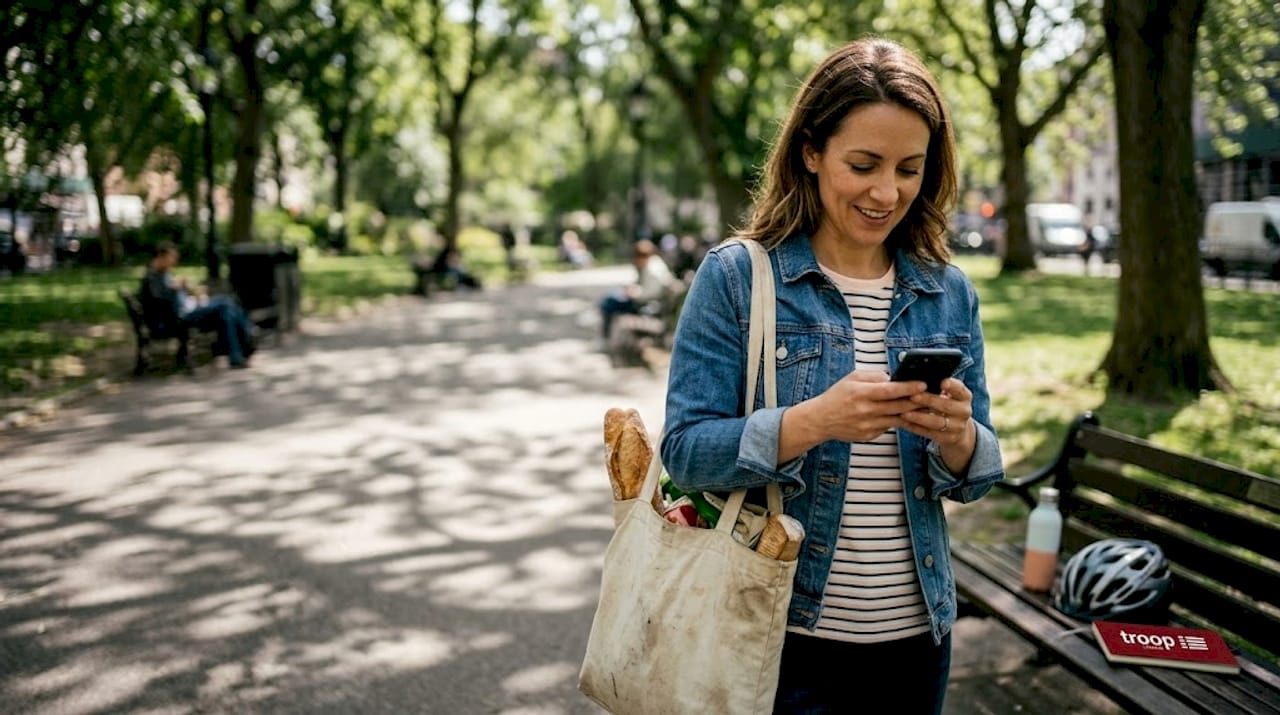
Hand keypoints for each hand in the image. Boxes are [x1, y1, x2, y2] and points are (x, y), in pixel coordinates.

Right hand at [807, 370, 926, 443]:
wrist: (821, 420)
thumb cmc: (838, 395)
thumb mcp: (852, 378)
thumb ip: (874, 376)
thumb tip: (894, 378)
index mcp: (861, 393)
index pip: (890, 391)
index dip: (908, 388)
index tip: (923, 384)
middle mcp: (865, 411)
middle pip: (898, 407)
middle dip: (917, 401)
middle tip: (931, 396)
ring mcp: (868, 426)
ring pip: (897, 419)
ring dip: (911, 413)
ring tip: (922, 406)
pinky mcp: (869, 436)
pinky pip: (888, 427)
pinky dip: (895, 420)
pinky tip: (901, 415)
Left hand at [900, 376, 976, 472]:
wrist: (956, 428)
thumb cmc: (946, 403)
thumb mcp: (948, 393)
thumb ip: (937, 386)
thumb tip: (916, 376)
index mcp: (965, 396)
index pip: (960, 390)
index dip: (952, 386)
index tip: (942, 382)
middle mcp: (964, 411)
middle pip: (946, 406)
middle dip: (928, 400)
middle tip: (912, 396)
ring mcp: (957, 427)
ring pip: (937, 422)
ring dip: (919, 417)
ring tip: (904, 412)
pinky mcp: (948, 439)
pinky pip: (930, 434)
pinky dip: (915, 428)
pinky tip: (904, 422)